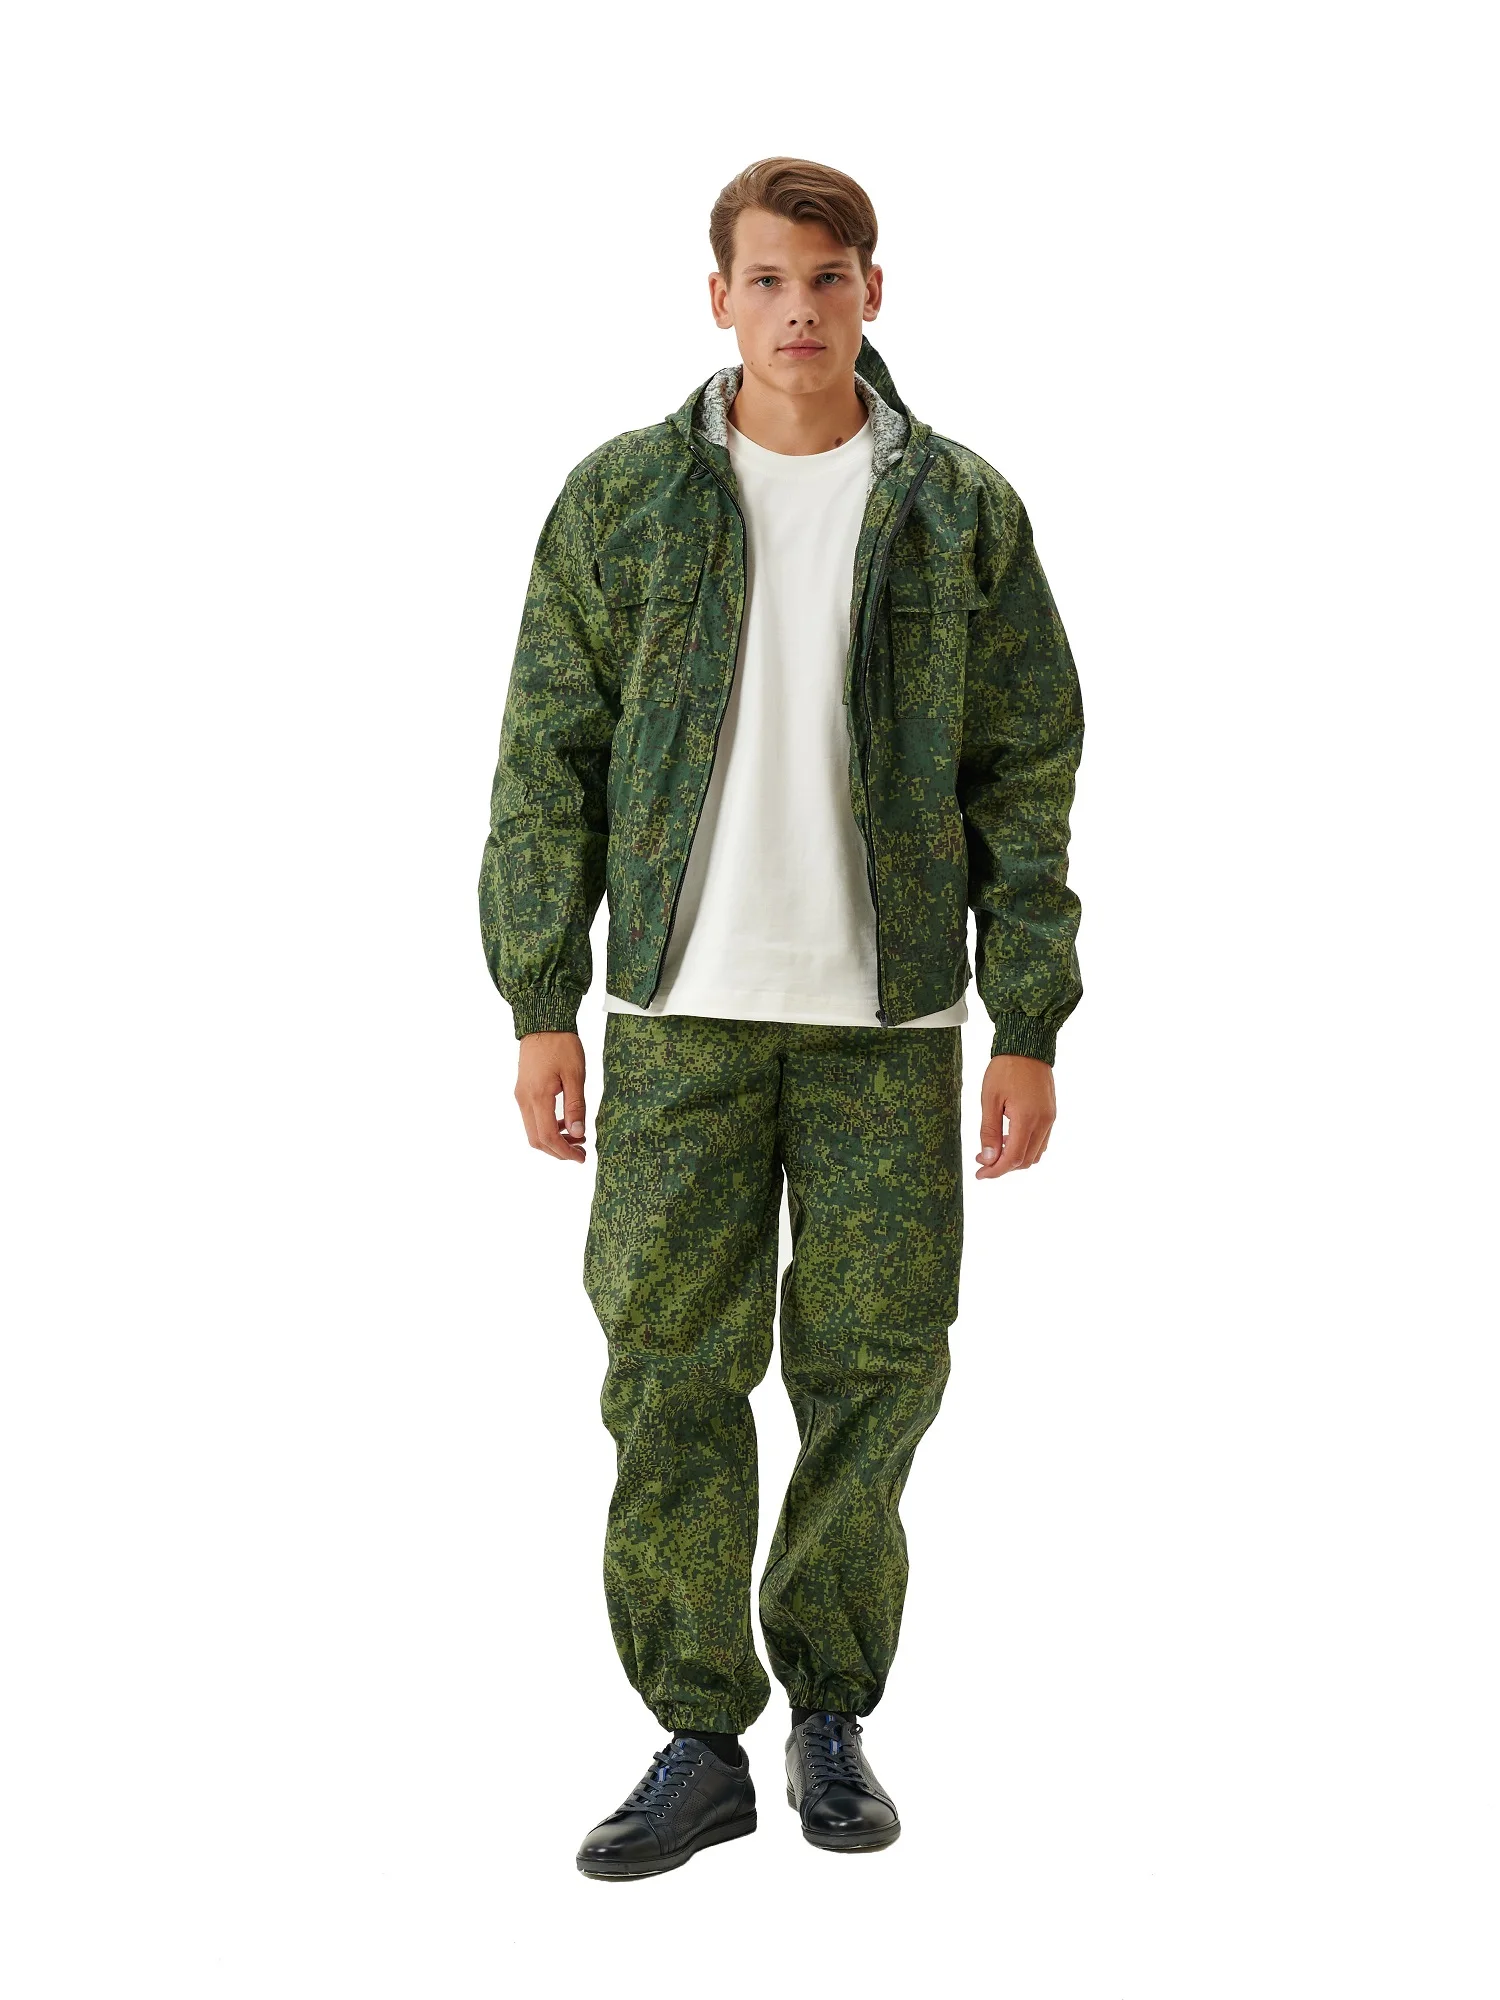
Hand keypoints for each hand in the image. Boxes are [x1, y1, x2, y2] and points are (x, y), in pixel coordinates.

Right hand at [515, 1031, 587, 1162]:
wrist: (543, 1023)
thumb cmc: (561, 1045)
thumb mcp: (575, 1074)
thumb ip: (575, 1105)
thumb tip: (577, 1132)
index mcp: (538, 1096)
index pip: (547, 1136)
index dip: (564, 1152)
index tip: (581, 1157)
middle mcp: (524, 1099)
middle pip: (537, 1140)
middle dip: (558, 1151)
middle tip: (581, 1152)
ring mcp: (521, 1096)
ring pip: (533, 1131)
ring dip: (553, 1140)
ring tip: (577, 1138)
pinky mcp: (523, 1092)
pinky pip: (532, 1118)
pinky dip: (547, 1127)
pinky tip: (565, 1123)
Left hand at [975, 1055, 1055, 1179]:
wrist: (1027, 1045)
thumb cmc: (1005, 1069)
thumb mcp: (990, 1099)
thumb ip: (989, 1131)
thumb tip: (988, 1159)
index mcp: (1027, 1119)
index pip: (1013, 1159)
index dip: (996, 1171)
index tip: (980, 1174)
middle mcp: (1043, 1122)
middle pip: (1025, 1161)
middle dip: (1003, 1166)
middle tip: (982, 1160)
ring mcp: (1050, 1119)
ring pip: (1035, 1153)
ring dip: (1015, 1158)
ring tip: (993, 1149)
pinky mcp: (1051, 1114)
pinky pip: (1041, 1141)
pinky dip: (1025, 1147)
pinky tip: (1009, 1138)